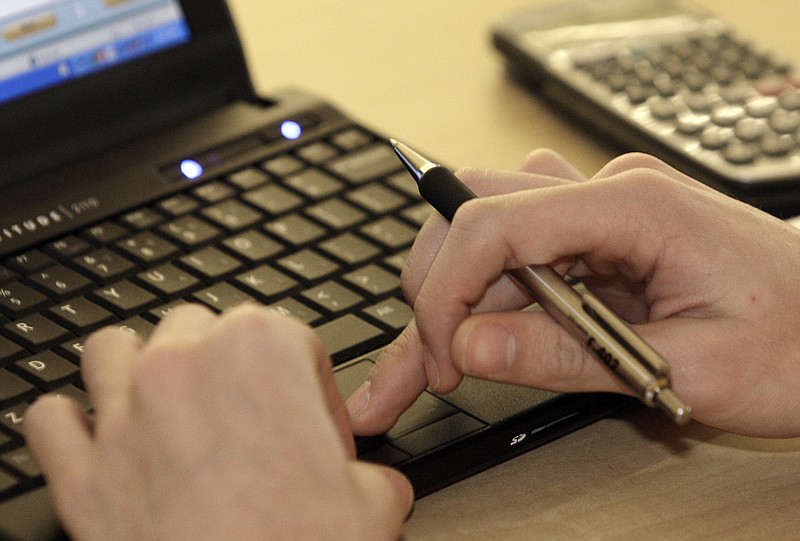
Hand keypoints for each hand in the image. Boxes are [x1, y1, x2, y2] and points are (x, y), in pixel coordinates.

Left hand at [24, 304, 412, 540]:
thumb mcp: (373, 503)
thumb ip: (370, 474)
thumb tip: (372, 485)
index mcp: (262, 352)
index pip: (291, 338)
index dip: (311, 387)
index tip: (315, 427)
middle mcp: (184, 369)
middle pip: (197, 327)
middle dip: (223, 366)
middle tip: (248, 420)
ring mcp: (124, 418)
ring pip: (112, 350)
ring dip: (136, 370)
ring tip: (167, 410)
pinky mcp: (81, 476)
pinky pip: (50, 421)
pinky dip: (73, 428)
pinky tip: (106, 448)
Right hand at [348, 150, 799, 437]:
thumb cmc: (796, 344)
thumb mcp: (686, 367)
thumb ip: (567, 355)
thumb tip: (469, 346)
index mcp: (636, 204)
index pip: (497, 220)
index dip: (448, 288)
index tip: (440, 356)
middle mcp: (610, 191)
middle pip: (478, 210)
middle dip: (438, 286)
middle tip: (432, 363)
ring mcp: (603, 209)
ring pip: (491, 228)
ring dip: (462, 291)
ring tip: (453, 359)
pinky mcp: (600, 235)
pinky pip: (523, 249)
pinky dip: (494, 294)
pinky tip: (496, 334)